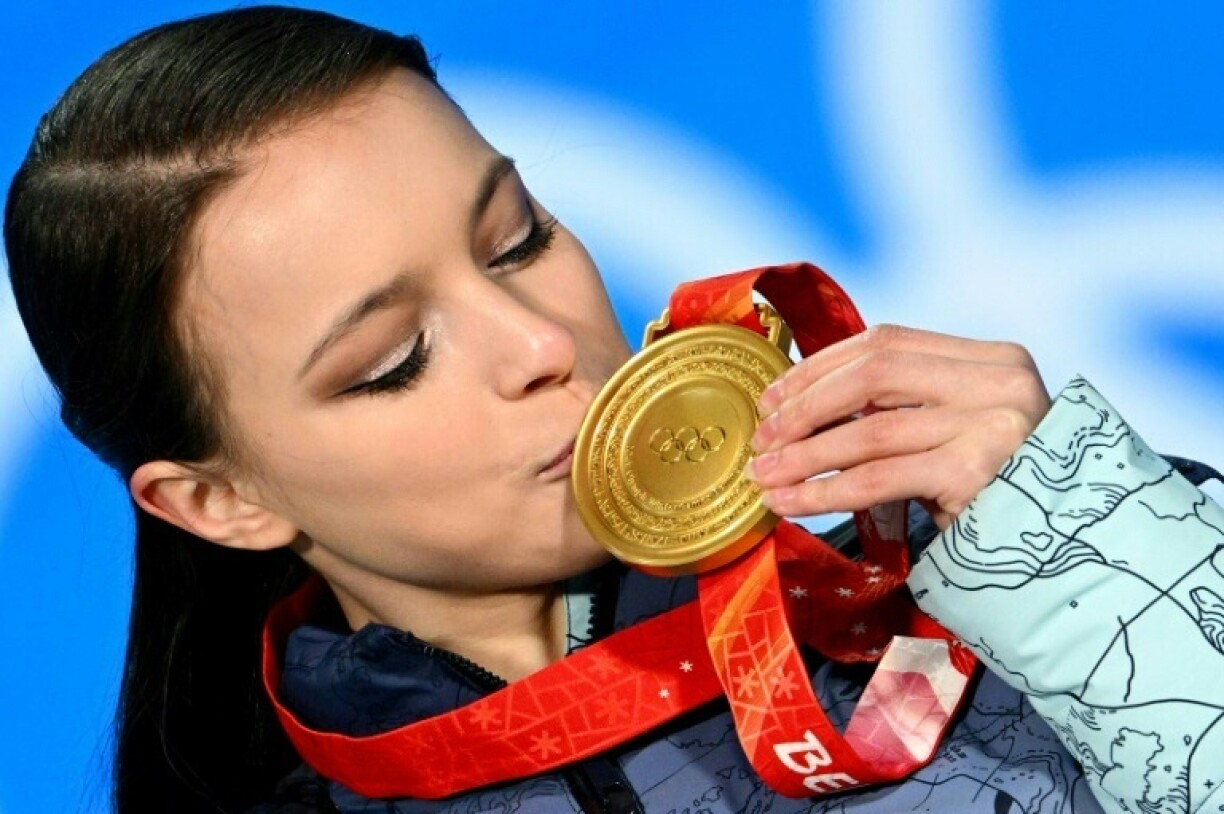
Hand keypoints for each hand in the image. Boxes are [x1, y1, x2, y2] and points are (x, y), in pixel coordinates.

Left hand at [745, 324, 1050, 529]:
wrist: (1068, 559)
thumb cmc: (1001, 497)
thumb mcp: (958, 435)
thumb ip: (906, 408)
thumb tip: (805, 404)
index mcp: (992, 359)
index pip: (887, 342)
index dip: (821, 366)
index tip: (775, 396)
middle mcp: (1000, 381)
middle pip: (873, 373)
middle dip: (806, 404)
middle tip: (763, 437)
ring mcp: (993, 423)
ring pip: (869, 429)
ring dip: (803, 454)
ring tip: (765, 476)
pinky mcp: (977, 472)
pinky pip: (877, 477)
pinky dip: (823, 490)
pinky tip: (791, 503)